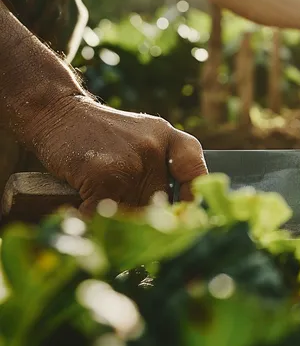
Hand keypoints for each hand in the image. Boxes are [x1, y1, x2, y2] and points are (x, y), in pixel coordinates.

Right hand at [22, 95, 207, 213]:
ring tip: (110, 228)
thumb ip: (162, 165)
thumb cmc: (99, 133)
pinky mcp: (103, 177)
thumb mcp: (143, 135)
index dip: (192, 201)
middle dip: (148, 222)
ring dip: (121, 228)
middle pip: (162, 204)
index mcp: (169, 138)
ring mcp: (131, 163)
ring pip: (135, 215)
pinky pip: (107, 216)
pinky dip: (95, 222)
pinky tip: (86, 216)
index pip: (195, 173)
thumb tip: (178, 214)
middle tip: (137, 234)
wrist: (57, 111)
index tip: (185, 220)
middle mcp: (156, 149)